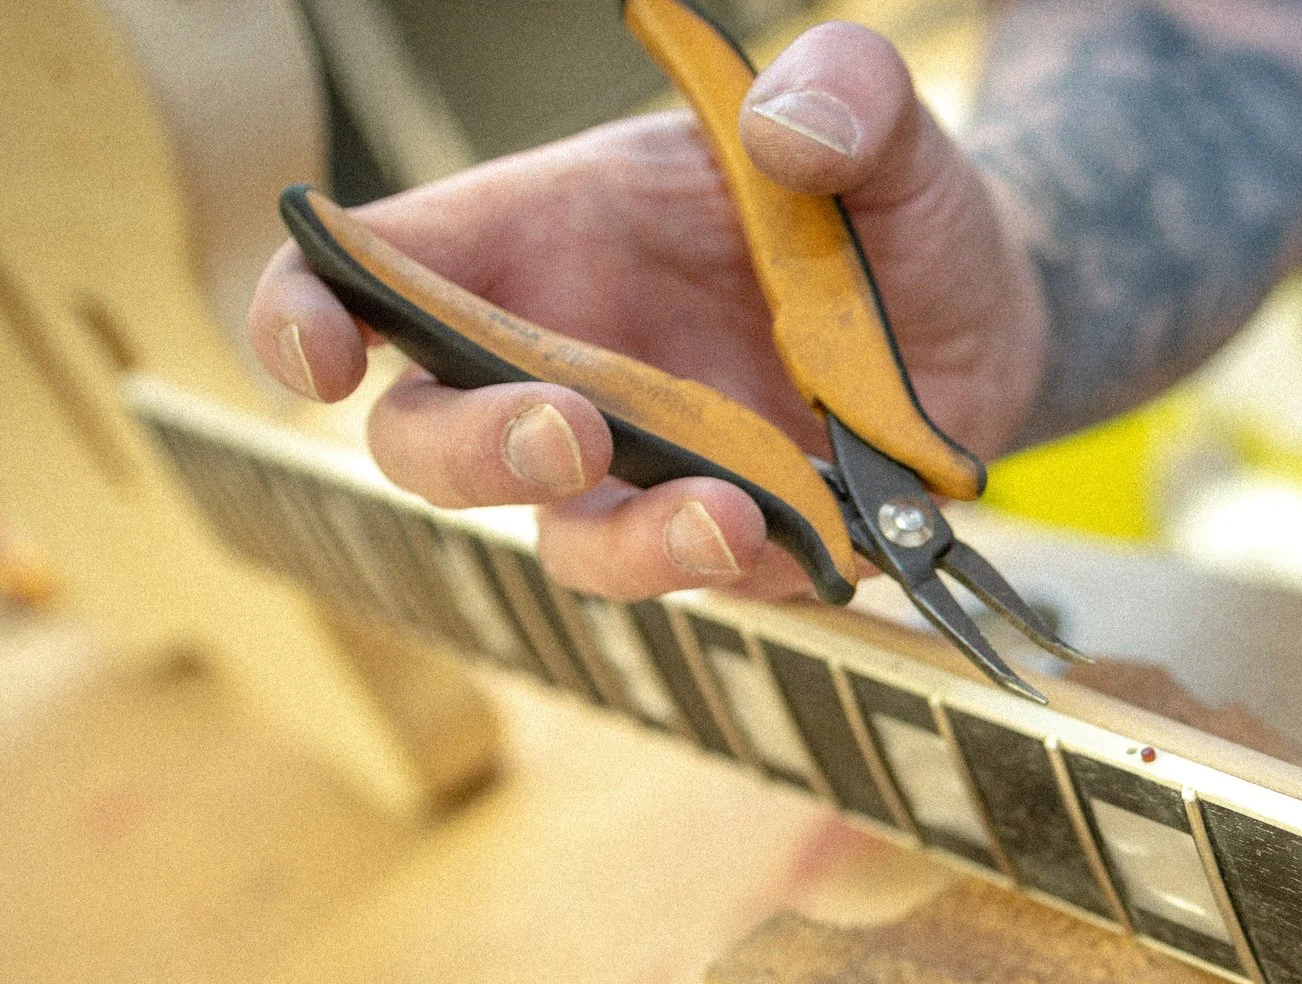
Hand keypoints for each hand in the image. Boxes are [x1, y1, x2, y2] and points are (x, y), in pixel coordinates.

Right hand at [246, 23, 1045, 601]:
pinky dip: (725, 566)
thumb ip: (847, 87)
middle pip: (433, 438)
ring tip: (718, 514)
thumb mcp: (884, 122)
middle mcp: (571, 360)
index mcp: (551, 233)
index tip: (318, 347)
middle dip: (470, 449)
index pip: (382, 276)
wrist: (988, 308)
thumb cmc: (888, 203)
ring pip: (566, 538)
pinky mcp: (731, 539)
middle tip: (566, 431)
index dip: (313, 314)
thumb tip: (791, 119)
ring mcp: (646, 466)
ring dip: (623, 539)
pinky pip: (695, 576)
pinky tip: (779, 531)